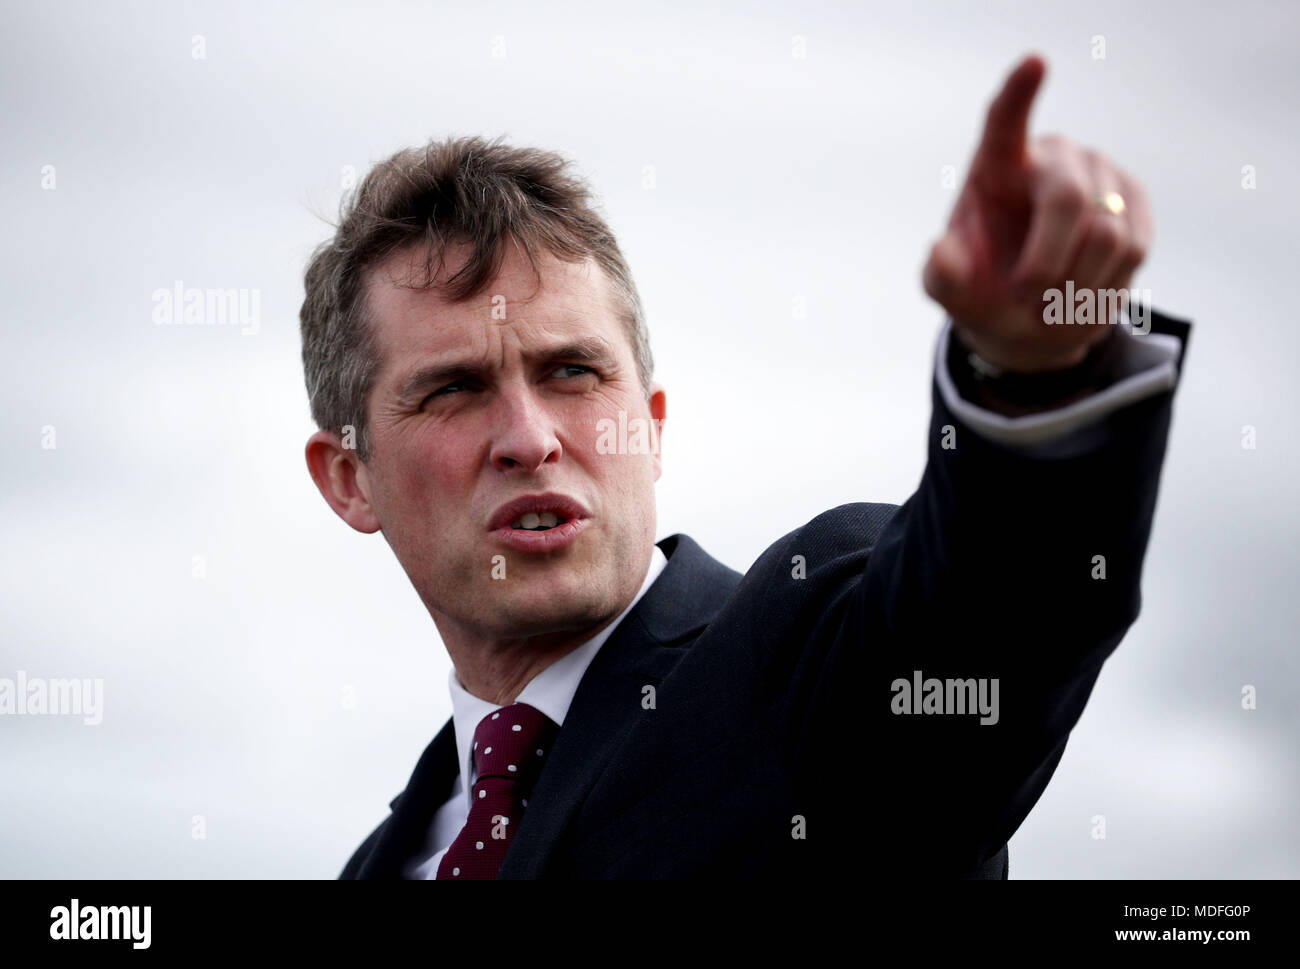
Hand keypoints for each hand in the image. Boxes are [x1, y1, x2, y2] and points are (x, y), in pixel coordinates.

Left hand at [922, 54, 1152, 373]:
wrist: (1029, 314)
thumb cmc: (982, 289)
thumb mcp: (949, 289)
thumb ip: (941, 274)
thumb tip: (940, 252)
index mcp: (996, 164)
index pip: (1005, 120)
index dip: (1020, 92)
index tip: (1034, 61)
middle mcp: (1052, 155)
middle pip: (1067, 199)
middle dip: (1046, 262)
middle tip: (1026, 298)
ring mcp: (1099, 172)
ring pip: (1107, 233)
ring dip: (1074, 283)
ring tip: (1049, 299)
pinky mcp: (1133, 199)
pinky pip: (1134, 246)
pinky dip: (1103, 286)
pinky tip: (1080, 291)